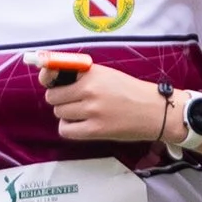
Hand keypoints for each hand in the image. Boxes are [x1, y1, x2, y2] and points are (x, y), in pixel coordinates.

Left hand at [43, 61, 177, 144]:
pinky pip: (66, 130)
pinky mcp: (96, 129)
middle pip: (53, 97)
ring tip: (83, 113)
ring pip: (59, 113)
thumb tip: (52, 77)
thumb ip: (82, 75)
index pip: (55, 71)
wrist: (155, 111)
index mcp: (92, 72)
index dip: (47, 76)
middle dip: (59, 99)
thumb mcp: (107, 74)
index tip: (47, 79)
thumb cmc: (130, 92)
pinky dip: (69, 128)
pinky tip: (80, 124)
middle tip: (73, 101)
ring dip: (67, 114)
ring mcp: (92, 110)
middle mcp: (90, 89)